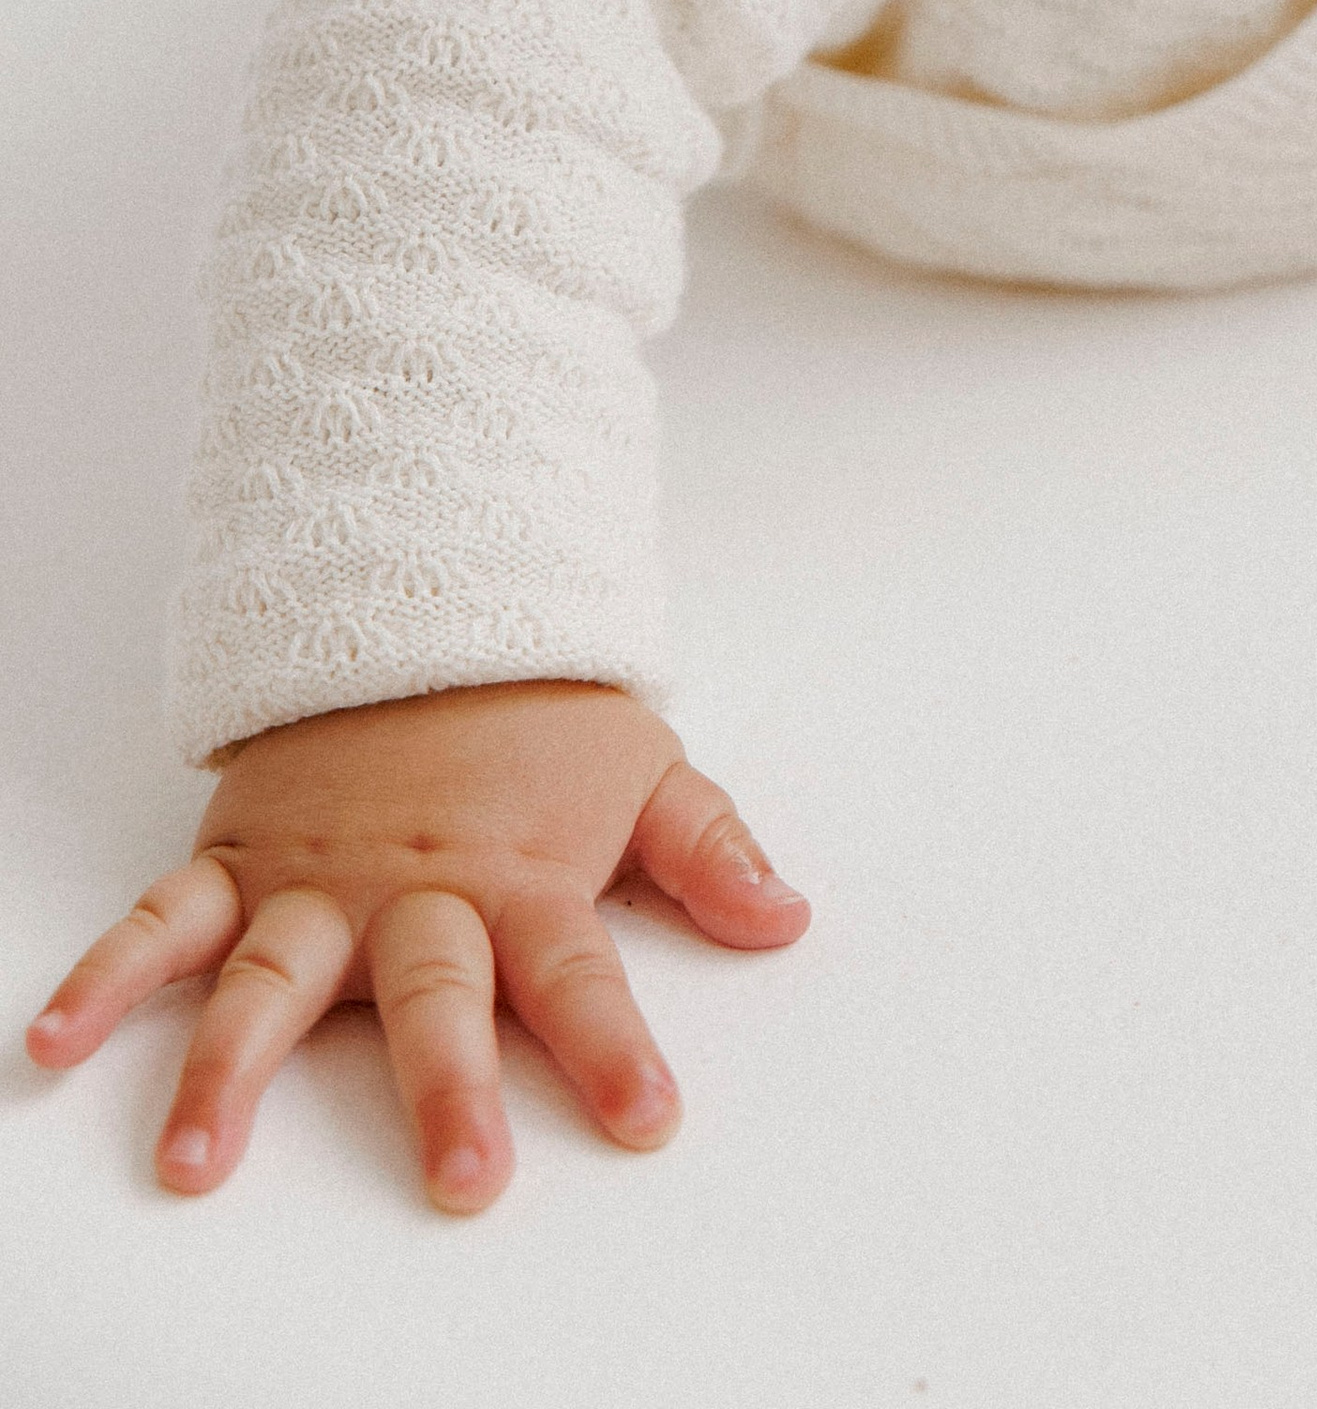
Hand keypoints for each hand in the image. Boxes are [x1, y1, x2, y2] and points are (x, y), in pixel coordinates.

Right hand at [22, 680, 807, 1210]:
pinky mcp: (243, 855)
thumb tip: (787, 917)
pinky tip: (56, 1042)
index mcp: (522, 876)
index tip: (647, 1121)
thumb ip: (709, 850)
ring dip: (231, 1068)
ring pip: (275, 976)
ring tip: (195, 1160)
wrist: (428, 595)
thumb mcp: (644, 764)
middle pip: (434, 995)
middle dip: (449, 1087)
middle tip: (462, 1179)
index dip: (614, 1048)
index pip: (580, 974)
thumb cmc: (540, 711)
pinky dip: (106, 976)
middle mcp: (416, 892)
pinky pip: (163, 919)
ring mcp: (318, 877)